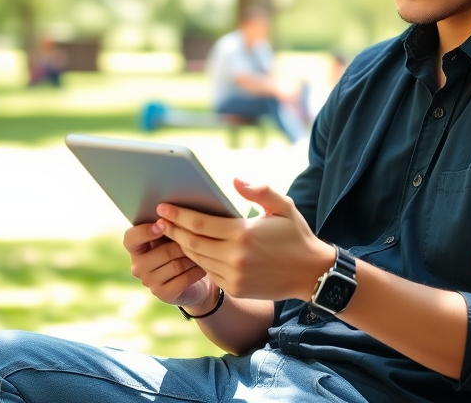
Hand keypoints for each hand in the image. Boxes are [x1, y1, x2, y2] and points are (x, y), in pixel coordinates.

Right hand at [122, 221, 212, 306]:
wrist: (192, 283)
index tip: (161, 223)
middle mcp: (138, 267)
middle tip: (199, 237)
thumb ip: (168, 226)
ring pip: (176, 265)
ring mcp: (149, 282)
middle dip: (183, 244)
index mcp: (135, 248)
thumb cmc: (180, 251)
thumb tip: (177, 214)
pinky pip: (184, 278)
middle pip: (163, 251)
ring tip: (205, 250)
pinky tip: (205, 266)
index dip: (145, 231)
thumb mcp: (171, 237)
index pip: (131, 238)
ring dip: (193, 257)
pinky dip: (197, 271)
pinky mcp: (163, 294)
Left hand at [154, 179, 334, 301]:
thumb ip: (259, 190)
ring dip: (181, 245)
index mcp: (244, 234)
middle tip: (158, 218)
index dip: (178, 214)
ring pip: (197, 258)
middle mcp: (235, 257)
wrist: (312, 274)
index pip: (200, 223)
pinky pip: (208, 271)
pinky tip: (190, 248)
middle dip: (172, 229)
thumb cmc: (296, 235)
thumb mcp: (284, 206)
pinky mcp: (235, 288)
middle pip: (192, 242)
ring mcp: (234, 276)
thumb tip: (235, 180)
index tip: (163, 206)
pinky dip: (197, 259)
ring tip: (169, 231)